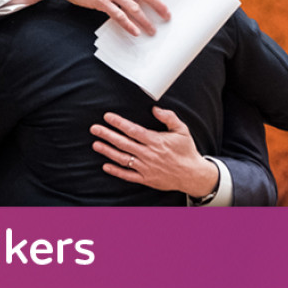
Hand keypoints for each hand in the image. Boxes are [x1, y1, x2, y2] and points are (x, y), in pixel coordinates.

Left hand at [90, 107, 218, 197]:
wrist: (192, 174)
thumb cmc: (186, 151)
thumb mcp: (182, 130)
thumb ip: (169, 118)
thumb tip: (155, 109)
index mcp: (156, 141)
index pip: (133, 130)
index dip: (119, 123)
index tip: (108, 117)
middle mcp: (148, 154)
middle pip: (123, 143)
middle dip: (107, 135)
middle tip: (94, 129)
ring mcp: (146, 167)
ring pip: (122, 158)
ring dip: (108, 151)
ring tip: (96, 144)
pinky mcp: (146, 179)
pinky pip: (128, 175)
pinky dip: (116, 171)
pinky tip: (106, 166)